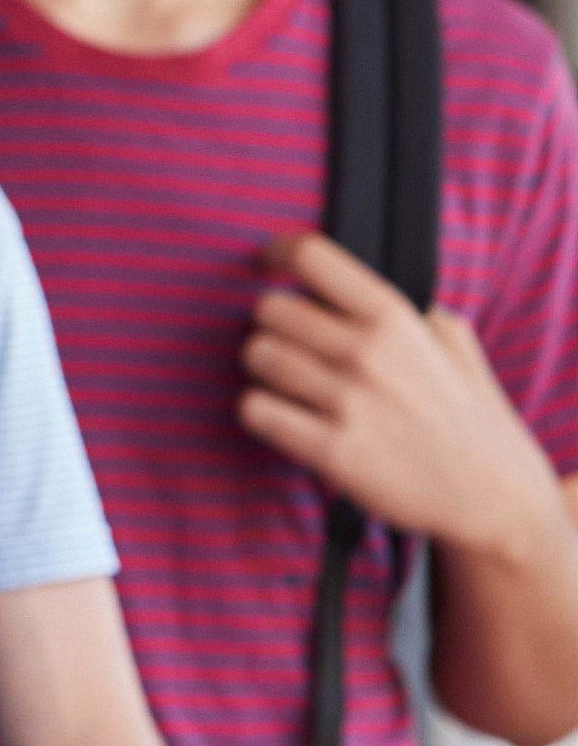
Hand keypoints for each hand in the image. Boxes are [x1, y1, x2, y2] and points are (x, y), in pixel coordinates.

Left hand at [238, 233, 563, 555]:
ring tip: (290, 385)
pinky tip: (283, 418)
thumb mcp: (452, 340)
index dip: (276, 253)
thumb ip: (406, 309)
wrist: (489, 493)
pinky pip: (255, 410)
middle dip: (272, 325)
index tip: (264, 265)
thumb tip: (360, 292)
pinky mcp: (330, 450)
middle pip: (269, 309)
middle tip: (289, 345)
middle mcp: (366, 350)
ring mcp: (347, 400)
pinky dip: (260, 411)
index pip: (312, 255)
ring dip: (264, 370)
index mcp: (393, 315)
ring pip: (256, 356)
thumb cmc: (467, 414)